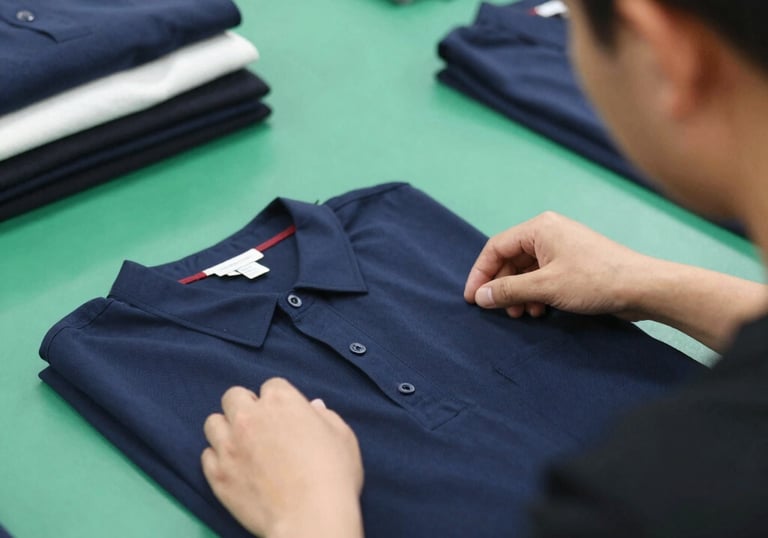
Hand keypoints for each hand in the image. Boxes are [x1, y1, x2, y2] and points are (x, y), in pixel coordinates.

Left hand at [202, 378, 363, 537]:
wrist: (311, 517)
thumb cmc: (333, 475)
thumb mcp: (342, 436)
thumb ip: (325, 416)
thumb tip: (313, 408)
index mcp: (281, 401)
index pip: (271, 385)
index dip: (279, 400)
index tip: (285, 416)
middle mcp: (249, 417)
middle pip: (234, 396)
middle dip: (245, 406)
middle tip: (259, 426)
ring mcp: (229, 446)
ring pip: (213, 423)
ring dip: (226, 430)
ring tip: (241, 445)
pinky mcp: (217, 474)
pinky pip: (206, 456)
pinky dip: (218, 459)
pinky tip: (234, 468)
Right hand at [464, 211, 650, 319]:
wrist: (643, 287)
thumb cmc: (596, 280)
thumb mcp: (545, 287)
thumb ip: (508, 291)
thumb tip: (480, 297)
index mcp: (539, 228)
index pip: (496, 247)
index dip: (481, 273)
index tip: (472, 298)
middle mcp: (548, 232)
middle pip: (510, 259)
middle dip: (502, 286)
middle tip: (498, 311)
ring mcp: (562, 248)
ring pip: (526, 270)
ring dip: (519, 293)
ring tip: (522, 314)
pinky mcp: (573, 263)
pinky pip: (542, 276)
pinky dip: (535, 293)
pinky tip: (539, 310)